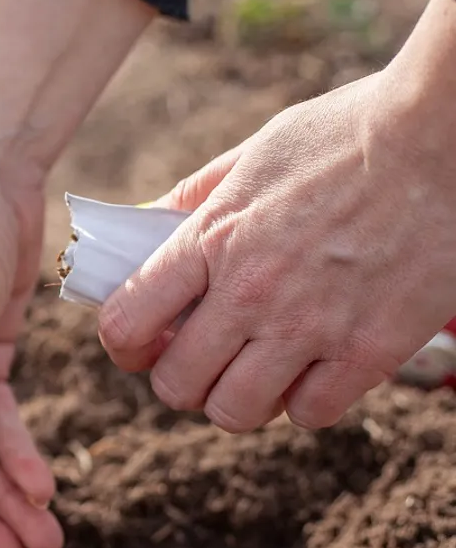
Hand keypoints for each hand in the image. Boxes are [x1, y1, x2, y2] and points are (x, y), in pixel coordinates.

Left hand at [99, 57, 455, 432]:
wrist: (443, 136)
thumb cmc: (347, 133)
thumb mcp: (252, 155)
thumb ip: (194, 198)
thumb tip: (142, 226)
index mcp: (212, 237)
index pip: (127, 321)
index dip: (123, 343)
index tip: (138, 340)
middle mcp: (251, 291)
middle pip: (175, 384)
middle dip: (177, 378)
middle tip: (198, 359)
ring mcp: (311, 326)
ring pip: (235, 412)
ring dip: (234, 399)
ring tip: (251, 371)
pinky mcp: (371, 350)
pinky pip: (311, 414)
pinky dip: (303, 402)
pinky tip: (311, 368)